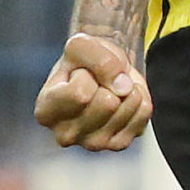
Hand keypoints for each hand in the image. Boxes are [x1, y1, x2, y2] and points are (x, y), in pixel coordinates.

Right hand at [35, 32, 152, 150]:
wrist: (99, 70)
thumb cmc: (81, 61)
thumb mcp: (81, 45)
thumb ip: (98, 58)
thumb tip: (123, 87)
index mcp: (46, 112)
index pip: (80, 94)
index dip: (87, 73)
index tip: (80, 73)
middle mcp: (65, 135)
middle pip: (107, 104)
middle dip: (108, 81)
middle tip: (98, 82)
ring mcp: (92, 144)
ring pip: (126, 107)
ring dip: (125, 88)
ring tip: (110, 88)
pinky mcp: (118, 143)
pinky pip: (143, 111)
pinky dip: (139, 96)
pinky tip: (123, 98)